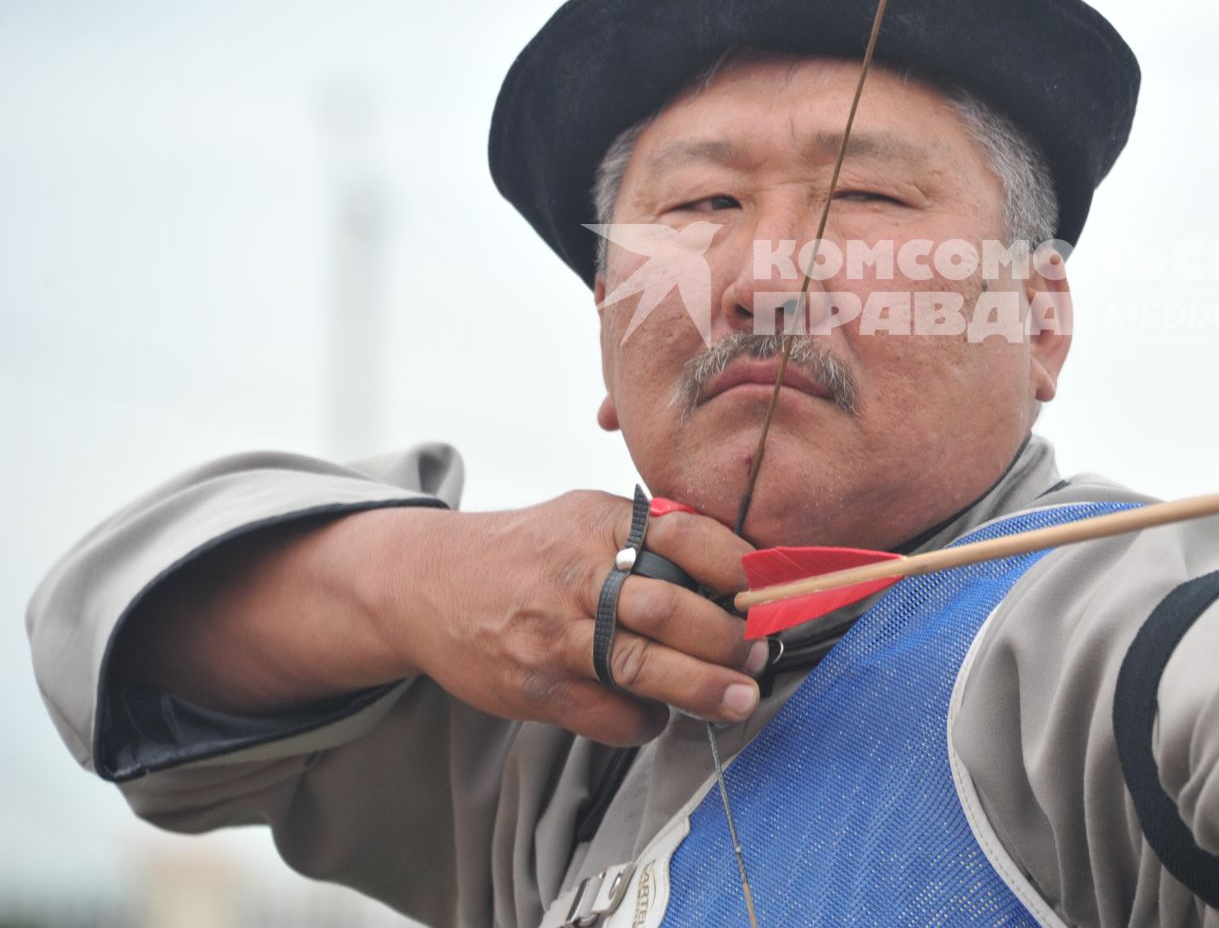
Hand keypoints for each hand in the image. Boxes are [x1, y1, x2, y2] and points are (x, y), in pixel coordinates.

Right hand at [392, 491, 763, 745]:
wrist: (427, 584)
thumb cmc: (527, 551)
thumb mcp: (584, 515)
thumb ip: (649, 533)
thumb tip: (736, 562)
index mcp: (601, 522)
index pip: (688, 535)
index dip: (740, 566)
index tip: (774, 590)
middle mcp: (579, 575)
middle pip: (673, 609)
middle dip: (731, 638)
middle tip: (761, 652)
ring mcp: (555, 634)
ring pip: (645, 666)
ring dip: (704, 688)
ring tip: (740, 698)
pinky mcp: (536, 686)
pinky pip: (609, 712)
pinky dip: (645, 720)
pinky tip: (656, 714)